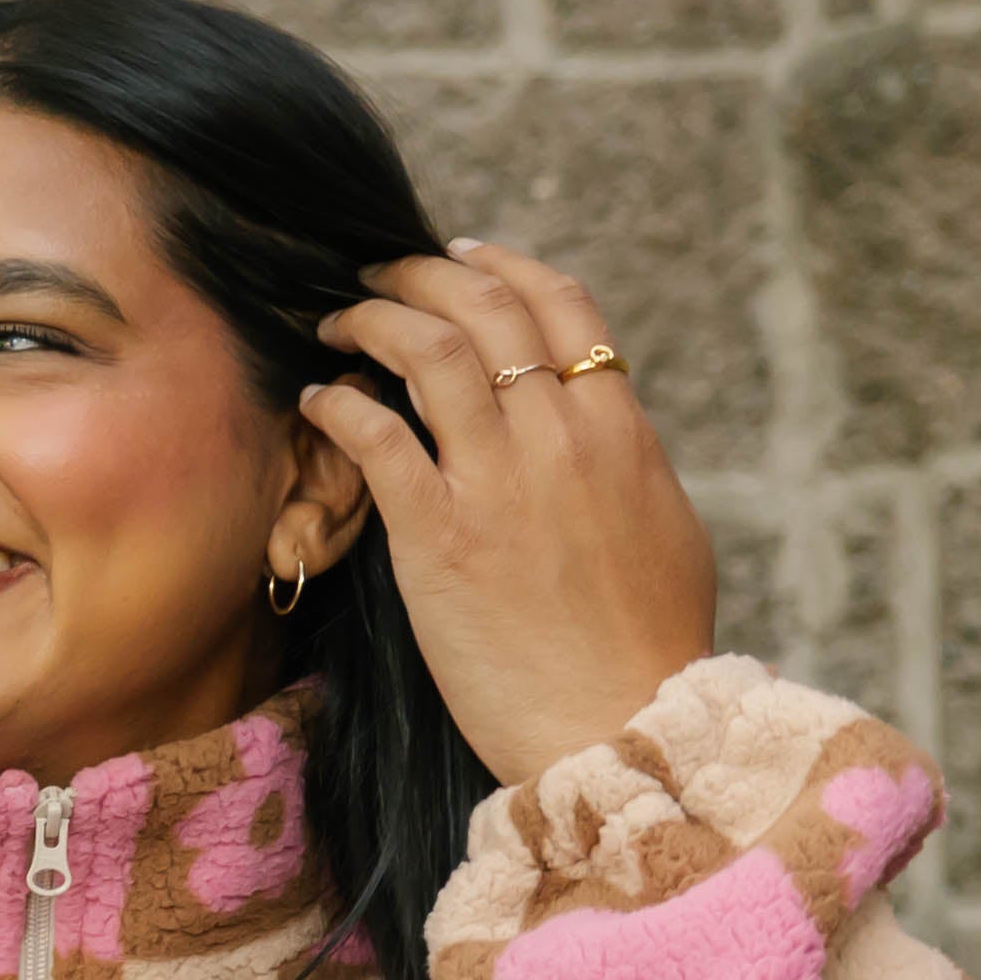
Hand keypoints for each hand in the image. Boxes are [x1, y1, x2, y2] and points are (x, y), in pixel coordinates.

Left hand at [302, 243, 719, 790]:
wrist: (623, 724)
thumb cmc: (648, 646)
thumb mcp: (663, 528)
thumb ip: (627, 462)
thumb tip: (607, 429)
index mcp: (621, 430)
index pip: (563, 307)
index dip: (505, 265)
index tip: (460, 255)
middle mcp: (561, 439)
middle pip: (489, 308)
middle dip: (423, 274)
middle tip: (378, 274)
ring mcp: (498, 483)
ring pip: (430, 351)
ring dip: (372, 320)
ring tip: (338, 321)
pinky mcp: (438, 537)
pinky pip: (377, 438)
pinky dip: (339, 403)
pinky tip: (317, 399)